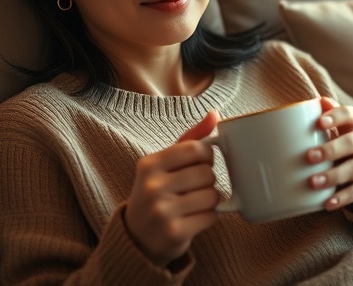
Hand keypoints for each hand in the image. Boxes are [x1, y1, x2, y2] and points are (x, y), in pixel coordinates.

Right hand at [124, 110, 220, 266]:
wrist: (137, 238)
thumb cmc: (157, 192)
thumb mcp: (165, 164)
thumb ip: (190, 138)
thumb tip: (215, 114)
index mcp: (149, 164)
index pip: (196, 149)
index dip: (206, 156)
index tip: (200, 163)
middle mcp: (152, 186)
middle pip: (207, 173)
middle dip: (208, 181)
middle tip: (194, 188)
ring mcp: (162, 211)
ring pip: (212, 196)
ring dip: (210, 200)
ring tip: (194, 203)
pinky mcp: (174, 233)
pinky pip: (211, 217)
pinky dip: (208, 217)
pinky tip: (193, 218)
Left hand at [306, 97, 352, 209]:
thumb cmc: (350, 143)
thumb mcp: (344, 128)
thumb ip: (331, 115)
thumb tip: (316, 101)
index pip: (350, 115)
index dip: (336, 117)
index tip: (319, 122)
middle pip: (352, 143)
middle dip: (331, 150)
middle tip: (309, 156)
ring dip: (333, 176)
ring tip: (313, 182)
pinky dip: (343, 198)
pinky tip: (327, 203)